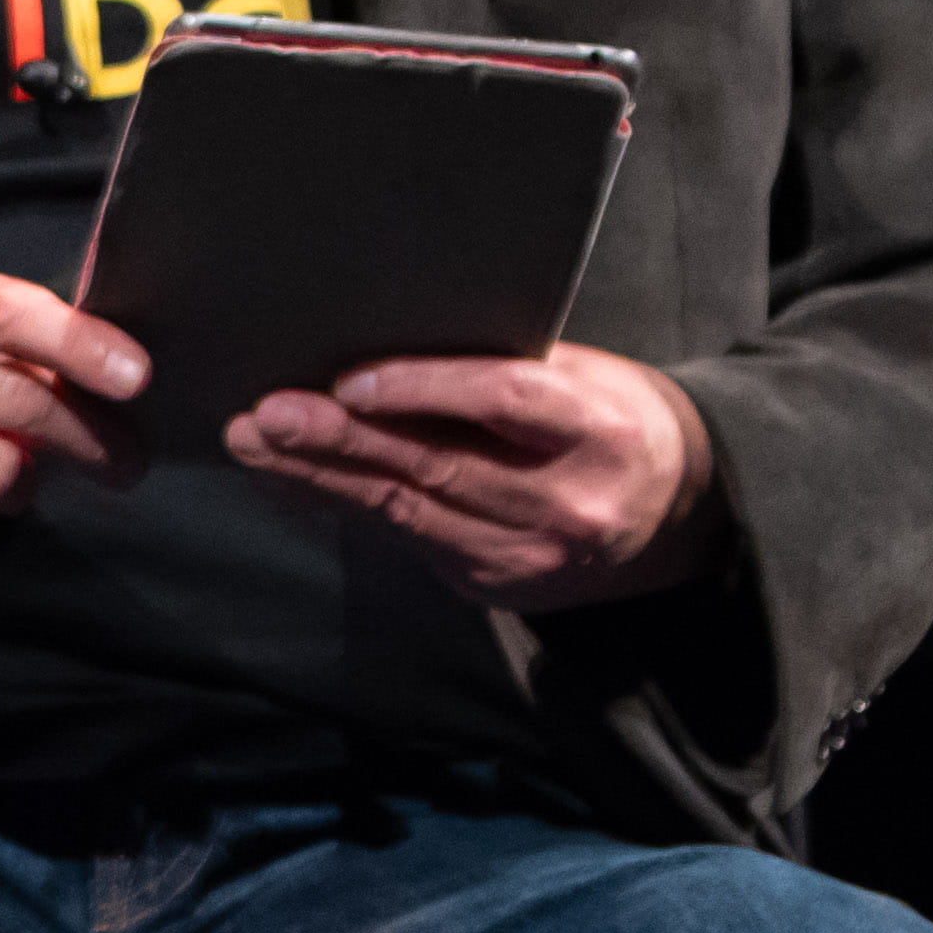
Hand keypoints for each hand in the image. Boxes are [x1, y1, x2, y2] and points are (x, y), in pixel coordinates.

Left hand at [229, 344, 718, 604]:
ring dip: (319, 476)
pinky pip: (403, 541)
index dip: (425, 389)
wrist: (678, 514)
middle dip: (341, 440)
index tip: (351, 380)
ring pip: (407, 511)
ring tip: (254, 443)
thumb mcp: (584, 376)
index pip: (506, 403)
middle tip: (268, 414)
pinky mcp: (493, 586)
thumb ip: (504, 367)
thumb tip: (387, 346)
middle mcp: (565, 503)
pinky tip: (290, 480)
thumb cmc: (613, 419)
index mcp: (600, 433)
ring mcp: (527, 556)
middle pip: (438, 467)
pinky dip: (342, 505)